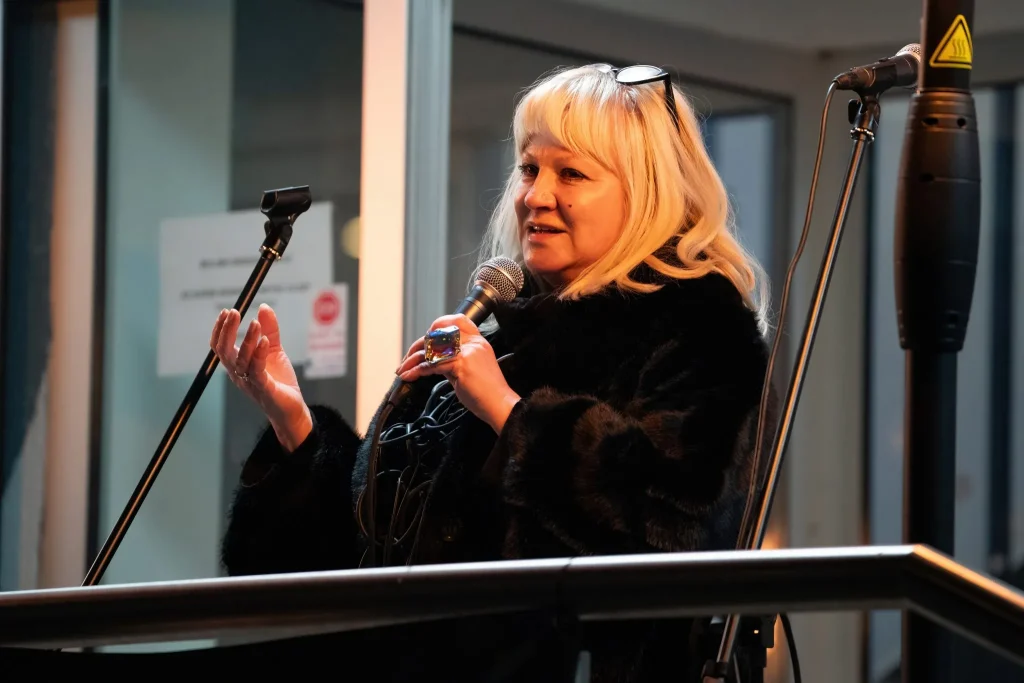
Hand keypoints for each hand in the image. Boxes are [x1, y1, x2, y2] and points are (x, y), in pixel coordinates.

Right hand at [210, 304, 311, 451]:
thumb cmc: (279, 379)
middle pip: (224, 351)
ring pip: (240, 359)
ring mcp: (249, 382)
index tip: (227, 311)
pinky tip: (265, 340)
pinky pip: (257, 370)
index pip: (219, 345)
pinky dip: (259, 354)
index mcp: (236, 364)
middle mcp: (238, 373)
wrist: (291, 406)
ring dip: (247, 339)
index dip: (220, 328)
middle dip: (227, 330)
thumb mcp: (274, 349)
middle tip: (235, 312)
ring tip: (255, 323)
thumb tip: (264, 306)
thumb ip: (269, 329)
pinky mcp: (264, 388)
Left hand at [396, 314, 519, 433]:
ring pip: (432, 349)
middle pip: (438, 333)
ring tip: (403, 369)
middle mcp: (473, 343)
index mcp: (478, 341)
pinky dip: (418, 370)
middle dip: (418, 346)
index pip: (457, 320)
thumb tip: (434, 361)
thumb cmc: (487, 392)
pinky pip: (433, 364)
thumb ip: (454, 361)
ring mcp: (468, 352)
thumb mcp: (471, 369)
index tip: (425, 339)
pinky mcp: (462, 365)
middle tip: (407, 358)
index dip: (438, 325)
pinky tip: (411, 376)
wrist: (500, 405)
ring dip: (412, 360)